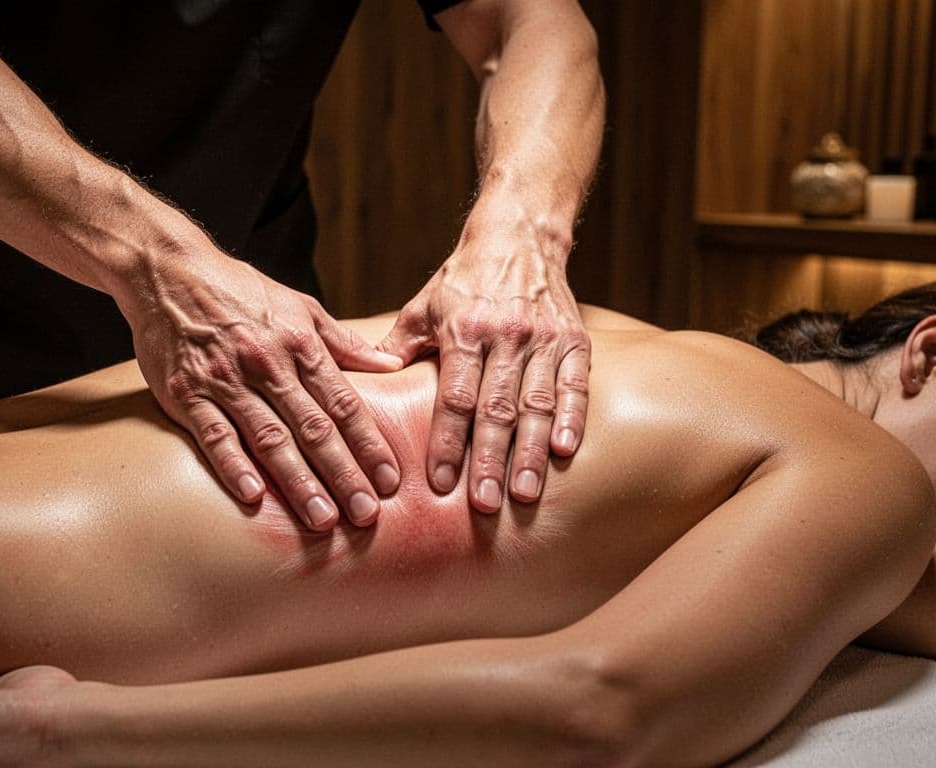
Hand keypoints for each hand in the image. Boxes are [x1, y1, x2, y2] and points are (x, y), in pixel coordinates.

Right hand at [116, 248, 403, 529]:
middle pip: (313, 428)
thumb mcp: (301, 308)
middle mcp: (267, 365)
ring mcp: (225, 381)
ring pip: (269, 438)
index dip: (369, 444)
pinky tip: (254, 496)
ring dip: (299, 482)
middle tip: (367, 514)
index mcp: (299, 345)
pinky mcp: (186, 393)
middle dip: (344, 474)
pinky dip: (233, 465)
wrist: (170, 273)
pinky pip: (214, 435)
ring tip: (323, 519)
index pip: (343, 403)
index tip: (390, 480)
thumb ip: (345, 344)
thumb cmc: (242, 292)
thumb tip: (392, 366)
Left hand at [378, 239, 589, 512]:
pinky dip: (572, 418)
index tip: (441, 484)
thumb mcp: (422, 306)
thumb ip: (396, 348)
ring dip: (530, 452)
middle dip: (489, 460)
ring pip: (537, 404)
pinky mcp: (574, 340)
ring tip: (525, 494)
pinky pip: (575, 385)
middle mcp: (505, 336)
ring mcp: (543, 339)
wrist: (520, 235)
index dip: (447, 442)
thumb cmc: (463, 279)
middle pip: (495, 409)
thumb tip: (361, 387)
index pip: (453, 397)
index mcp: (463, 330)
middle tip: (485, 505)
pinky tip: (565, 452)